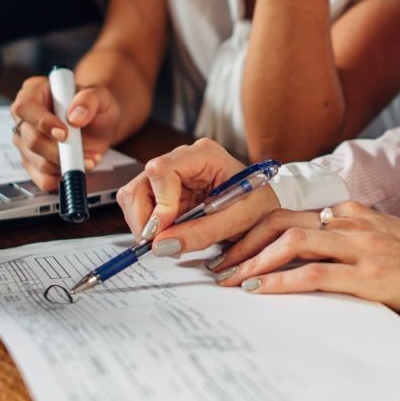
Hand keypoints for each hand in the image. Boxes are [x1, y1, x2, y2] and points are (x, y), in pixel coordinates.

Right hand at [10, 76, 119, 189]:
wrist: (100, 124)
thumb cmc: (94, 106)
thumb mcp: (99, 95)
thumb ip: (89, 100)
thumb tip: (75, 116)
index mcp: (34, 92)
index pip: (25, 107)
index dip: (42, 122)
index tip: (64, 133)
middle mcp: (24, 118)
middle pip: (29, 140)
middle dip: (57, 151)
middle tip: (80, 152)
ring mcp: (26, 142)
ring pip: (36, 162)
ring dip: (65, 165)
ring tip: (88, 158)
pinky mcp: (33, 163)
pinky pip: (42, 179)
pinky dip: (62, 178)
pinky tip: (77, 167)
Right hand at [115, 138, 279, 254]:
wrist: (264, 209)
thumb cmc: (258, 206)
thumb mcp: (238, 221)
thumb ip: (201, 233)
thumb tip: (162, 245)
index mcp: (204, 155)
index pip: (162, 169)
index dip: (159, 202)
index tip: (164, 231)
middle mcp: (182, 159)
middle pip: (142, 183)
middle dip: (145, 219)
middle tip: (159, 245)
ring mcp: (171, 174)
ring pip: (135, 195)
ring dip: (144, 225)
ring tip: (168, 242)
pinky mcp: (165, 192)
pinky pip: (141, 207)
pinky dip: (149, 227)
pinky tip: (168, 236)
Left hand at [212, 201, 399, 312]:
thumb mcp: (373, 235)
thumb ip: (339, 235)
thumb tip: (295, 247)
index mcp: (346, 210)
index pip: (286, 211)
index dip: (250, 226)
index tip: (229, 244)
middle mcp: (348, 221)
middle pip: (279, 220)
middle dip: (242, 241)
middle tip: (219, 263)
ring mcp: (358, 246)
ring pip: (291, 243)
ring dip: (253, 262)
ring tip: (231, 280)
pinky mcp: (366, 274)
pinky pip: (313, 275)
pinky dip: (280, 282)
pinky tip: (261, 291)